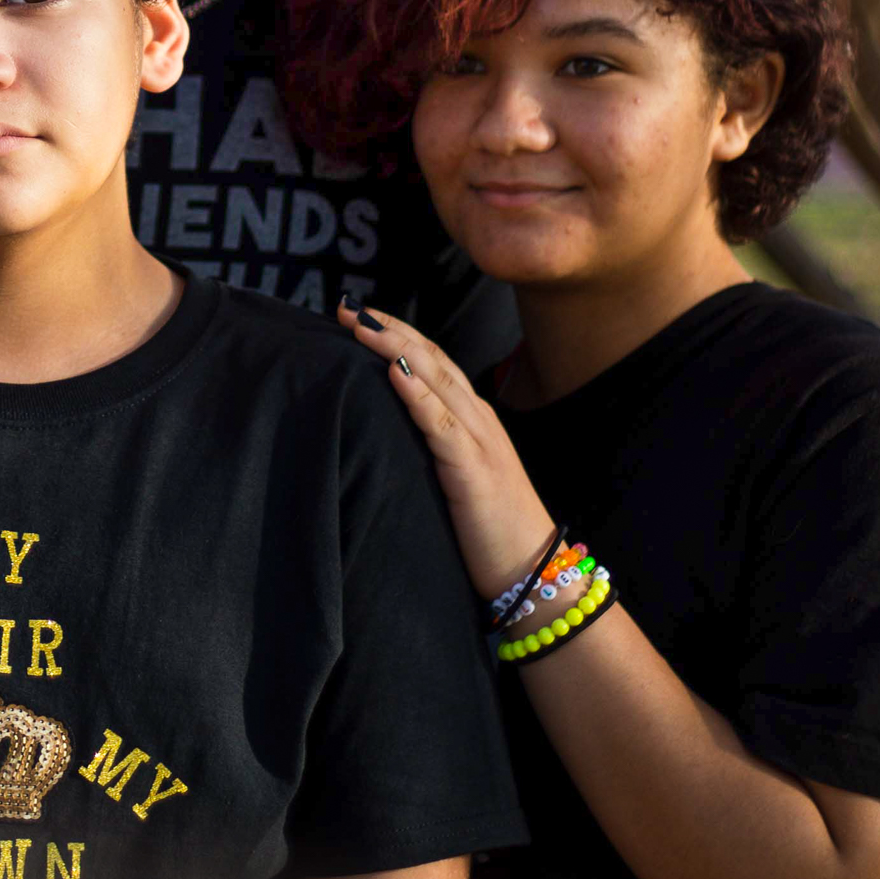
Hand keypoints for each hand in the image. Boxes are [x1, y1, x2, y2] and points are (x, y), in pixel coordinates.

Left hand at [339, 300, 553, 601]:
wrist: (533, 571)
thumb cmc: (490, 528)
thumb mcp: (456, 475)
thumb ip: (432, 444)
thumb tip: (387, 426)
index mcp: (473, 417)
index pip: (431, 361)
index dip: (395, 333)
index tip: (355, 314)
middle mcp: (478, 418)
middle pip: (430, 358)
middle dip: (388, 329)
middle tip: (346, 307)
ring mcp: (480, 441)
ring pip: (436, 380)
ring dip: (397, 348)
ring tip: (362, 326)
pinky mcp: (474, 469)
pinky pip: (443, 424)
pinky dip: (417, 395)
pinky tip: (393, 374)